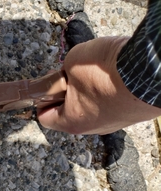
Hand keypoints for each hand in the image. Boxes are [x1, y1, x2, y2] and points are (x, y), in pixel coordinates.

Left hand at [37, 36, 160, 134]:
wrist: (151, 70)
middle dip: (66, 93)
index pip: (45, 118)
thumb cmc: (106, 70)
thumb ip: (62, 72)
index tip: (45, 86)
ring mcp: (116, 123)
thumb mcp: (71, 62)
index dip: (41, 100)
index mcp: (72, 122)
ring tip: (95, 73)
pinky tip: (113, 76)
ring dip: (89, 92)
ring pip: (92, 108)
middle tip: (70, 74)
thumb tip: (68, 72)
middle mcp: (93, 128)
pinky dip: (109, 92)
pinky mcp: (134, 115)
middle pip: (69, 113)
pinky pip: (113, 104)